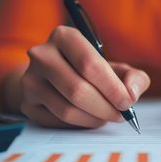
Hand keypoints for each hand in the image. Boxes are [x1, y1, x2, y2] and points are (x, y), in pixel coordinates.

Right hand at [14, 26, 150, 127]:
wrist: (53, 78)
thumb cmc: (90, 72)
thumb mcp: (115, 68)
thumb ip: (133, 78)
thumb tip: (132, 93)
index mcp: (64, 37)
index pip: (90, 65)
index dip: (112, 88)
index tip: (127, 102)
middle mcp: (42, 55)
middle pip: (78, 90)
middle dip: (105, 107)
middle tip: (120, 115)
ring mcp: (30, 80)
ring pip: (67, 109)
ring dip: (94, 118)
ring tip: (106, 116)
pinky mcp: (27, 103)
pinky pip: (58, 121)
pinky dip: (80, 124)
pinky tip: (89, 118)